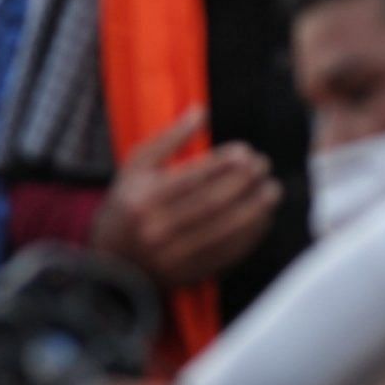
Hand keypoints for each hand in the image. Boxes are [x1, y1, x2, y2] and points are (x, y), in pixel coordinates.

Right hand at [88, 107, 279, 288]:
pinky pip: (228, 252)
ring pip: (225, 229)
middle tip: (264, 166)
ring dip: (255, 209)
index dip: (223, 163)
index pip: (192, 177)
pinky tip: (263, 218)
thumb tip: (201, 112)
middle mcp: (158, 227)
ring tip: (272, 191)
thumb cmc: (126, 204)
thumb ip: (168, 139)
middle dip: (244, 183)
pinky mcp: (190, 272)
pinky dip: (250, 235)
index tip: (246, 151)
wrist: (112, 262)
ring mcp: (175, 254)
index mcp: (143, 197)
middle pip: (212, 202)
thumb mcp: (135, 168)